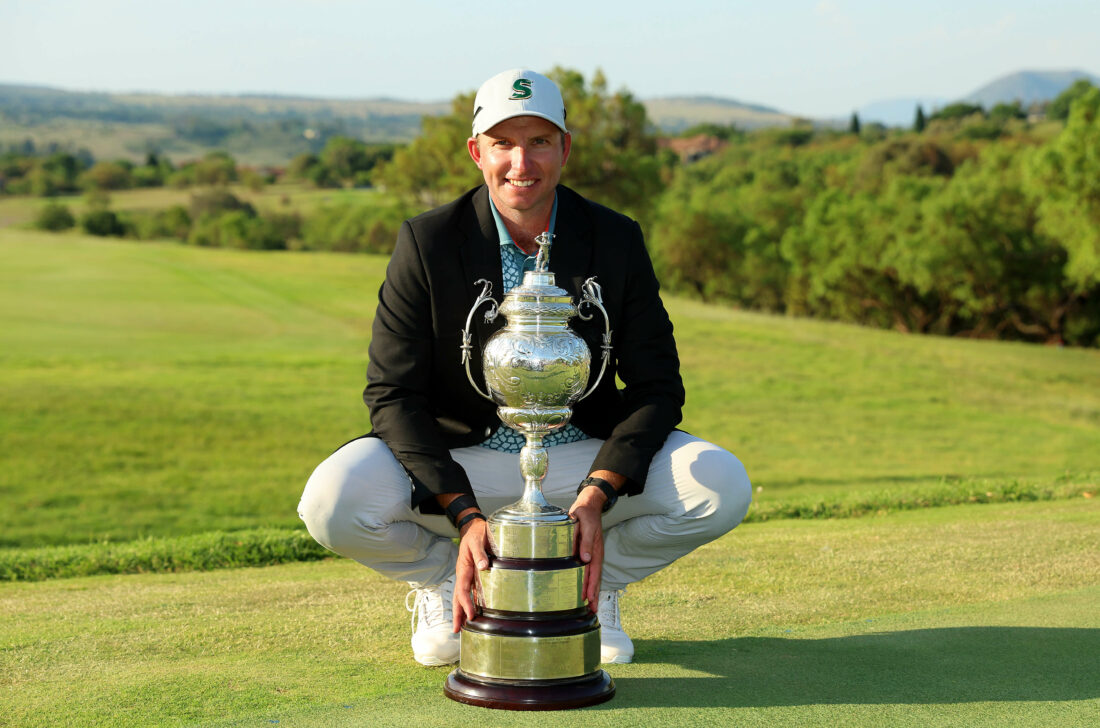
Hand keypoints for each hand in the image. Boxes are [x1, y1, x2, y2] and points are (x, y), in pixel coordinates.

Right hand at [452, 517, 489, 631]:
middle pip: (458, 597)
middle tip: (457, 631)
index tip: (471, 615)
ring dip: (461, 611)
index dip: (466, 603)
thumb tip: (484, 567)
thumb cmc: (477, 533)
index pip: (463, 589)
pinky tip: (472, 612)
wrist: (474, 526)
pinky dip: (468, 603)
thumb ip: (480, 553)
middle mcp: (463, 574)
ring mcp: (467, 575)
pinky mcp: (473, 575)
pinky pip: (469, 592)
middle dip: (457, 614)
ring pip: (462, 596)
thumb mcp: (477, 540)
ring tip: (462, 628)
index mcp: (463, 568)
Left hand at [569, 489, 605, 610]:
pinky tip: (584, 590)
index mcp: (595, 549)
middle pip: (595, 578)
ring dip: (591, 591)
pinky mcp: (586, 552)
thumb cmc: (585, 513)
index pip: (593, 572)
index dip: (591, 586)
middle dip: (594, 594)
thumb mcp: (585, 524)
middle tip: (592, 610)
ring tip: (590, 606)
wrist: (588, 504)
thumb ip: (585, 541)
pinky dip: (587, 582)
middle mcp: (594, 554)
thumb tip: (586, 559)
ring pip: (592, 576)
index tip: (590, 599)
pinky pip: (587, 570)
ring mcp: (591, 554)